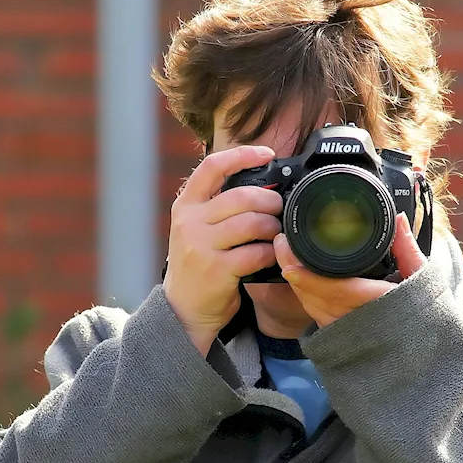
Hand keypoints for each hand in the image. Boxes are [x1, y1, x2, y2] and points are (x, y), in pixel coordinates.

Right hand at [163, 146, 283, 354]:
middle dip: (269, 200)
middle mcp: (189, 222)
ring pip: (251, 223)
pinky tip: (271, 255)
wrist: (182, 309)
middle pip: (240, 196)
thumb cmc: (197, 264)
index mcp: (186, 206)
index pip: (212, 166)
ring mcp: (201, 246)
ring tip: (276, 232)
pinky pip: (255, 252)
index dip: (242, 155)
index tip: (266, 154)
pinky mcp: (216, 270)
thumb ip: (218, 207)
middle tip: (279, 208)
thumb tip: (262, 185)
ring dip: (272, 226)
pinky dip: (270, 252)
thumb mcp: (195, 228)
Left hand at [273, 212, 426, 326]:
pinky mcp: (341, 338)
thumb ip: (407, 249)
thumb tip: (398, 219)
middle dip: (294, 272)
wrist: (425, 355)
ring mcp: (347, 333)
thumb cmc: (426, 317)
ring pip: (312, 307)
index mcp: (379, 306)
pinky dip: (305, 295)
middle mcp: (359, 323)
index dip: (309, 279)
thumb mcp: (422, 279)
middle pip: (314, 298)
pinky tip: (298, 277)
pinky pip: (316, 315)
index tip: (290, 264)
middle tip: (282, 243)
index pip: (337, 293)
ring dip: (296, 282)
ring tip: (286, 254)